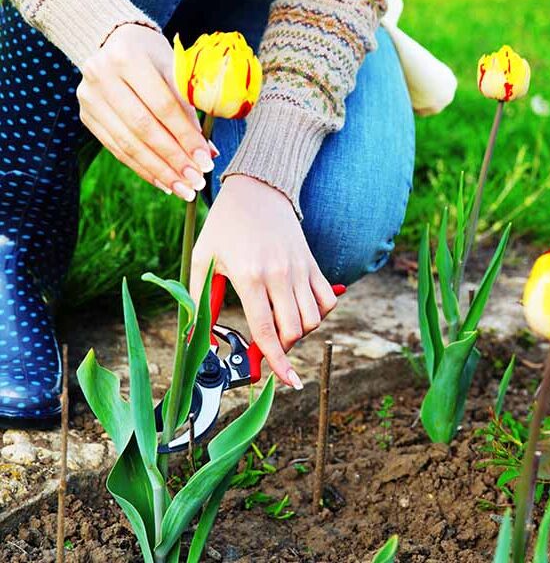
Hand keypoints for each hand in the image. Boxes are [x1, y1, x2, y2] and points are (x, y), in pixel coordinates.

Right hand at [77, 24, 212, 200]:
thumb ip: (191, 108)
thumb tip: (208, 153)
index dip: (185, 136)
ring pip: (128, 143)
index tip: (206, 161)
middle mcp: (101, 75)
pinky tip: (164, 182)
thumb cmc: (156, 58)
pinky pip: (117, 149)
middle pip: (143, 128)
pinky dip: (142, 168)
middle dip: (173, 159)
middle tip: (196, 181)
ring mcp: (90, 97)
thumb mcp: (176, 71)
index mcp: (128, 57)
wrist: (116, 42)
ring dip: (159, 171)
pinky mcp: (86, 116)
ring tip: (183, 189)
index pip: (162, 106)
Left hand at [190, 176, 337, 388]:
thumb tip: (199, 342)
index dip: (276, 360)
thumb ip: (200, 302)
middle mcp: (280, 274)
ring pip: (313, 319)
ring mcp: (300, 269)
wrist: (257, 190)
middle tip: (266, 346)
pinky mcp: (313, 264)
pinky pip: (328, 300)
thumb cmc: (225, 226)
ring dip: (299, 332)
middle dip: (283, 348)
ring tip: (280, 325)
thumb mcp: (203, 260)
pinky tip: (301, 310)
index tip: (288, 381)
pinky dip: (319, 313)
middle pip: (294, 330)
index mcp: (250, 276)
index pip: (267, 329)